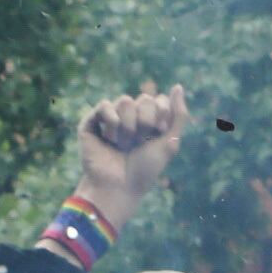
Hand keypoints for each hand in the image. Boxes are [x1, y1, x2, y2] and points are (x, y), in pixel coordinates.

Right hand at [74, 86, 191, 229]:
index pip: (159, 100)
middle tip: (138, 143)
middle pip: (144, 98)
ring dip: (129, 126)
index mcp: (150, 123)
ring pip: (125, 100)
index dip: (161, 114)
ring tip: (122, 145)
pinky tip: (109, 140)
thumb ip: (179, 115)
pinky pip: (105, 105)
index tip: (158, 133)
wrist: (119, 186)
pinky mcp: (92, 122)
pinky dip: (111, 122)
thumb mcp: (169, 142)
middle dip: (146, 121)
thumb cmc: (145, 170)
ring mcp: (111, 119)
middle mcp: (131, 119)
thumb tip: (178, 86)